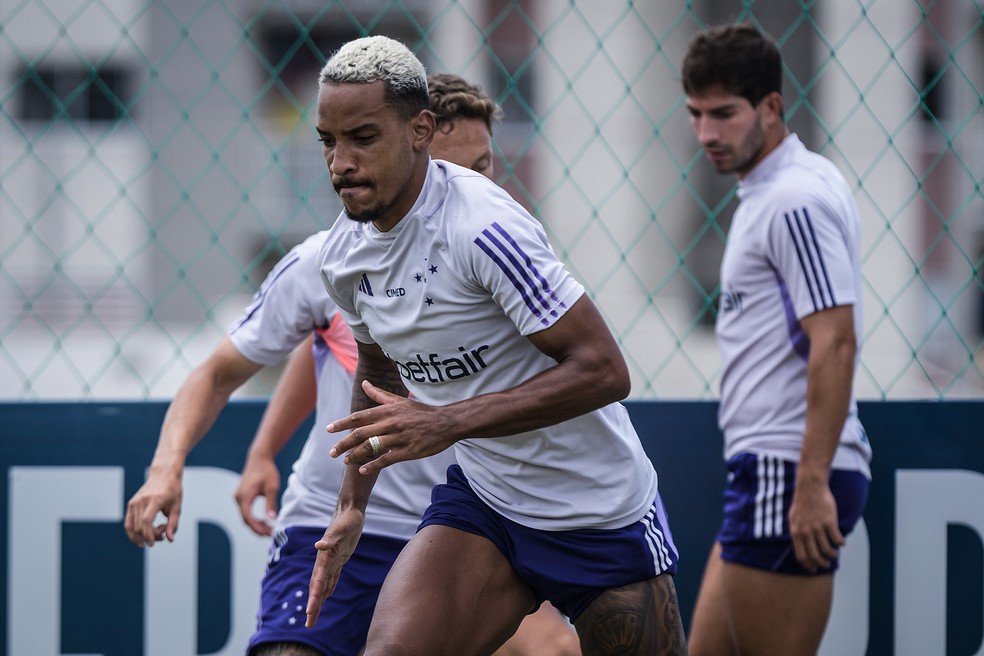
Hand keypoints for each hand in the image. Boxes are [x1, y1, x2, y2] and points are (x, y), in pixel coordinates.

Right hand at [124, 471, 181, 546]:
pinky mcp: (131, 504)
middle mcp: (142, 501)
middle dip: (150, 536)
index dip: (148, 534)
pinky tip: (142, 538)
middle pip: (140, 526)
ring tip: (156, 534)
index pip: (146, 520)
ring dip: (143, 535)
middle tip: (163, 535)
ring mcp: (134, 502)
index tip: (153, 543)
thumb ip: (173, 524)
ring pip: (132, 527)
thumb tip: (169, 540)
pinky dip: (133, 533)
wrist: (163, 475)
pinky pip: (128, 523)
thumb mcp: (177, 507)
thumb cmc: (173, 491)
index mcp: (155, 500)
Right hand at [235, 454, 279, 535]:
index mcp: (244, 496)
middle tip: (270, 533)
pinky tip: (264, 521)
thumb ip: (271, 503)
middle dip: (257, 528)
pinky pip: (246, 511)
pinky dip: (253, 518)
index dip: (256, 528)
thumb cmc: (266, 471)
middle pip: (245, 519)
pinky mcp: (241, 496)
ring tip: (269, 528)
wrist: (259, 458)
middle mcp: (238, 498)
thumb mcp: (272, 487)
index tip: (267, 533)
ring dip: (256, 524)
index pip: (248, 517)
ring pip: (245, 516)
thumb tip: (272, 518)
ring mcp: (238, 497)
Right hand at [305, 507, 365, 626]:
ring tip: (313, 617)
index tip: (311, 612)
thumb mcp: (341, 528)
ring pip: (323, 586)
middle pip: (317, 588)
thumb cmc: (347, 519)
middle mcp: (325, 561)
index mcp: (324, 557)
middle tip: (309, 625)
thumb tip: (318, 545)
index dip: (314, 597)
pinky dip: (328, 589)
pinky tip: (326, 598)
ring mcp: (331, 561)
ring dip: (319, 601)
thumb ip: (331, 538)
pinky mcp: (339, 559)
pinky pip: (332, 578)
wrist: (350, 510)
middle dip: (313, 606)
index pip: (318, 581)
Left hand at [326, 380, 457, 474]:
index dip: (342, 423)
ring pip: (370, 448)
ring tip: (345, 461)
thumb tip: (364, 383)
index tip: (328, 429)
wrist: (446, 423)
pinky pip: (386, 459)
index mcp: (387, 410)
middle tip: (332, 452)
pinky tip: (362, 470)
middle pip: (360, 434)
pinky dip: (372, 465)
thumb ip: (379, 394)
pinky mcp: (407, 451)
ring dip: (355, 455)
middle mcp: (391, 423)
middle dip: (343, 443)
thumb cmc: (422, 412)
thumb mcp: (400, 401)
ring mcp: (399, 437)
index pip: (359, 417)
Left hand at [788, 479, 844, 571]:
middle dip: (821, 564)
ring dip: (832, 555)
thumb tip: (800, 546)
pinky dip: (841, 544)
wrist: (810, 488)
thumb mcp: (793, 519)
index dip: (808, 566)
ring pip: (827, 550)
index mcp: (796, 532)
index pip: (801, 556)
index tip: (814, 569)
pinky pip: (837, 539)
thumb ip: (797, 533)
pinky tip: (841, 543)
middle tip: (826, 565)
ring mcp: (818, 527)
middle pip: (815, 556)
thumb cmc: (802, 503)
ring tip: (834, 554)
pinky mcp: (829, 522)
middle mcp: (806, 532)